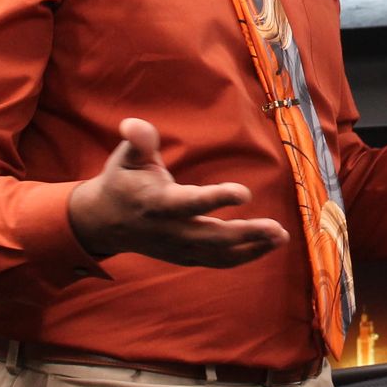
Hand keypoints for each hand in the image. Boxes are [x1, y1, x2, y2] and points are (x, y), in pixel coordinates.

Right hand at [68, 117, 288, 266]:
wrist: (104, 222)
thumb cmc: (122, 181)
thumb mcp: (126, 157)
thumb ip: (137, 141)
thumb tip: (134, 124)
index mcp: (157, 203)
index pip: (190, 203)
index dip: (217, 198)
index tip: (245, 193)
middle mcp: (170, 230)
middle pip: (212, 237)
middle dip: (246, 234)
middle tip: (277, 228)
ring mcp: (178, 248)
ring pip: (219, 254)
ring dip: (252, 247)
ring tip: (281, 236)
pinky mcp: (185, 256)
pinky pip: (218, 261)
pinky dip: (244, 256)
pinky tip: (268, 246)